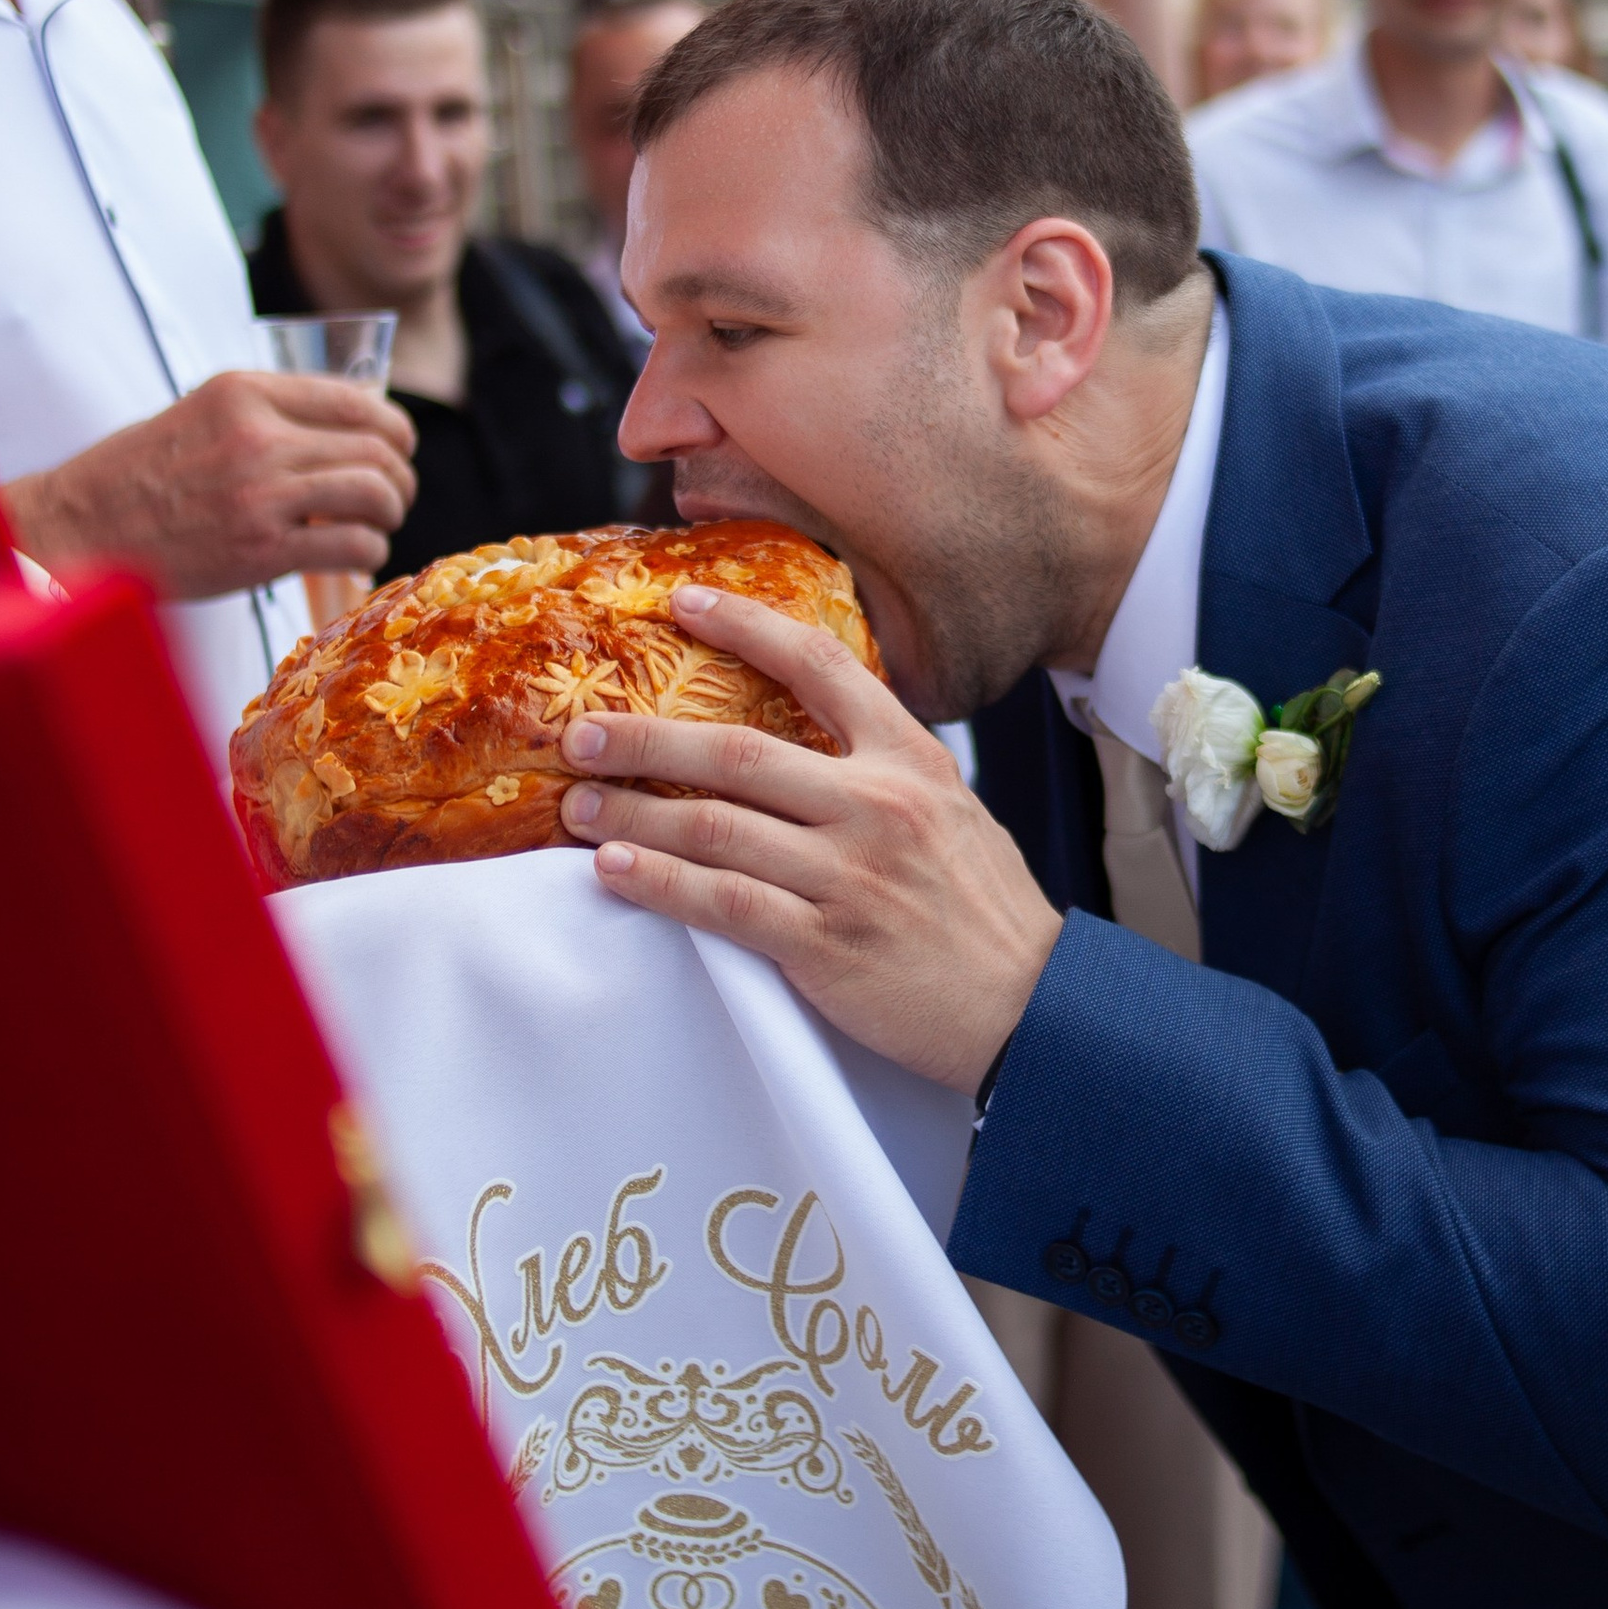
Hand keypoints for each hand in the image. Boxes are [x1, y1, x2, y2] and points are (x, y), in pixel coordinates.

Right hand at [1, 370, 415, 603]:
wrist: (75, 528)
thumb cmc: (136, 475)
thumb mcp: (202, 414)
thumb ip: (271, 414)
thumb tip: (354, 427)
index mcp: (244, 391)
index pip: (356, 400)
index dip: (393, 429)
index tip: (395, 450)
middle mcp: (258, 434)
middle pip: (377, 448)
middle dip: (400, 476)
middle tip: (394, 496)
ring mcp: (261, 493)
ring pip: (376, 493)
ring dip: (390, 513)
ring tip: (377, 525)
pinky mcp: (260, 550)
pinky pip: (352, 544)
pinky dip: (368, 552)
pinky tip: (353, 555)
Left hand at [556, 585, 1063, 1085]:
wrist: (1031, 1005)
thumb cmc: (984, 909)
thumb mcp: (951, 809)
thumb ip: (882, 769)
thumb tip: (803, 738)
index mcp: (909, 759)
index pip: (820, 665)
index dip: (745, 626)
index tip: (682, 603)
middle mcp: (876, 805)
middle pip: (735, 751)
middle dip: (643, 740)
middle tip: (579, 735)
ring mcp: (849, 874)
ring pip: (714, 827)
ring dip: (630, 815)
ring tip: (576, 809)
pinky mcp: (825, 944)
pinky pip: (722, 904)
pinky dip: (659, 884)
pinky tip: (613, 872)